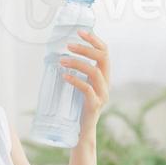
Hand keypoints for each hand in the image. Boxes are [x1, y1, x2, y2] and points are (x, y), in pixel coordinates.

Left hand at [59, 29, 109, 143]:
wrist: (80, 132)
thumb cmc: (76, 107)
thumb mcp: (78, 86)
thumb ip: (75, 72)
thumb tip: (58, 54)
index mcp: (104, 76)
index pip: (105, 52)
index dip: (94, 40)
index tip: (79, 32)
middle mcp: (106, 84)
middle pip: (103, 58)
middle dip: (86, 48)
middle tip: (68, 46)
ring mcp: (102, 95)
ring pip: (94, 72)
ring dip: (77, 63)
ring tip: (62, 61)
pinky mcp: (95, 105)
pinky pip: (87, 88)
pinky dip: (75, 80)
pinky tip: (64, 77)